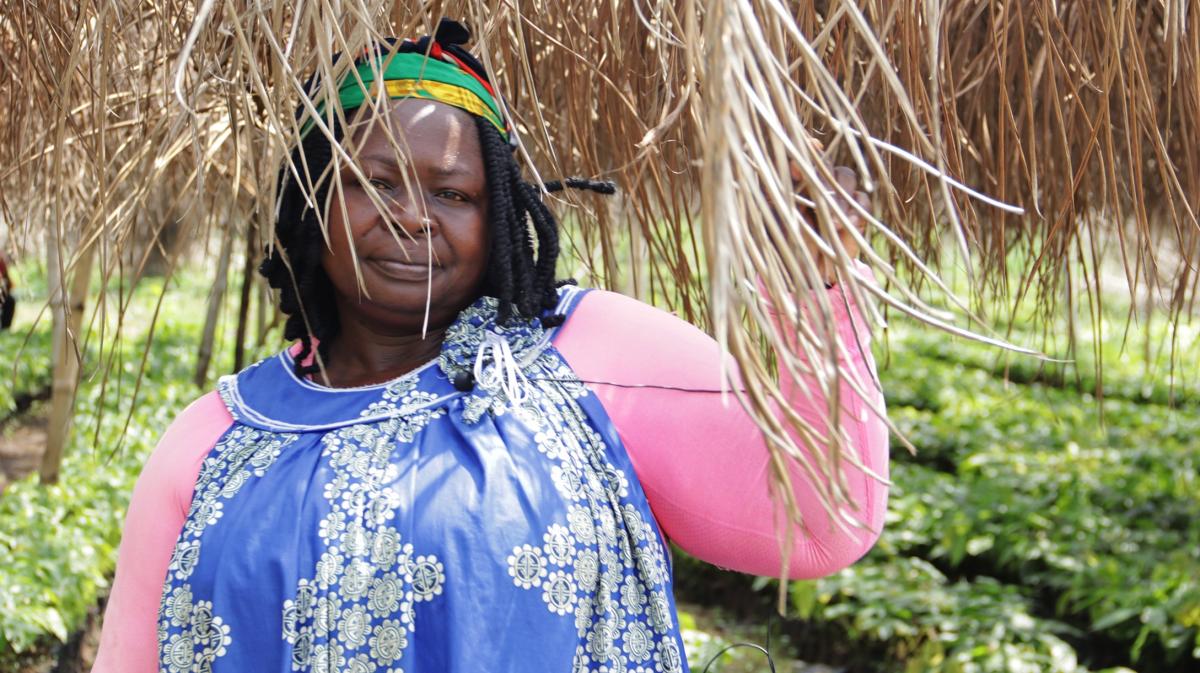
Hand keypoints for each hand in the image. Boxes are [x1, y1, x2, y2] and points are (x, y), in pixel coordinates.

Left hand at [789, 159, 869, 287]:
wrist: (806, 276)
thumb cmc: (784, 246)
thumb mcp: (779, 220)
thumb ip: (787, 192)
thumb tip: (794, 164)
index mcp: (792, 180)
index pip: (802, 156)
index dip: (807, 153)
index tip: (803, 161)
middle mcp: (816, 183)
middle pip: (827, 164)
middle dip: (825, 179)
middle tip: (822, 196)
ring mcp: (837, 195)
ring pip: (847, 177)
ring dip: (841, 196)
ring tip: (833, 219)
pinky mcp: (855, 212)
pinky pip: (863, 200)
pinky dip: (857, 210)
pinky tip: (847, 224)